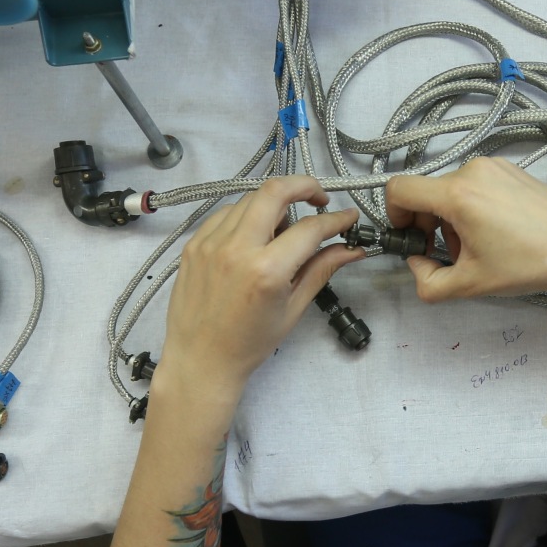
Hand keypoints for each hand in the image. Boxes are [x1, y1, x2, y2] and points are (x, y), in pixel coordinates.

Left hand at [162, 177, 364, 389]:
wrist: (200, 359)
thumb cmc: (249, 342)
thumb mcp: (293, 308)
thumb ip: (321, 269)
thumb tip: (352, 249)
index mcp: (266, 271)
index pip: (310, 228)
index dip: (335, 219)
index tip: (348, 217)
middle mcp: (237, 249)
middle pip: (275, 191)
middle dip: (304, 186)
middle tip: (318, 200)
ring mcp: (210, 242)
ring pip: (250, 199)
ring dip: (273, 204)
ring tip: (282, 231)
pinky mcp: (194, 243)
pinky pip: (226, 213)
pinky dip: (246, 216)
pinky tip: (254, 237)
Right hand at [384, 158, 546, 300]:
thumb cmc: (529, 264)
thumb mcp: (470, 284)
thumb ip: (428, 281)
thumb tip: (416, 263)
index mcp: (457, 194)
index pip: (399, 189)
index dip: (394, 215)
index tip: (411, 238)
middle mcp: (471, 170)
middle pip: (426, 193)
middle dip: (428, 224)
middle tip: (450, 254)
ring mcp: (492, 165)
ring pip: (450, 190)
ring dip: (452, 219)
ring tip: (479, 245)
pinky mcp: (509, 168)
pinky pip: (473, 184)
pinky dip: (472, 207)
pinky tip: (496, 231)